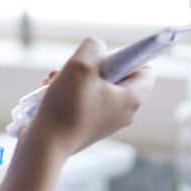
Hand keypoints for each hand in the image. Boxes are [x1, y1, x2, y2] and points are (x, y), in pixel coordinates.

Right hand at [27, 37, 154, 155]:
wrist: (45, 145)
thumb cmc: (66, 106)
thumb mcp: (81, 63)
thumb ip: (94, 46)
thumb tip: (96, 49)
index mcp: (132, 99)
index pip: (145, 68)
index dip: (125, 56)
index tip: (101, 57)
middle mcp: (123, 112)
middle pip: (116, 76)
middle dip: (92, 66)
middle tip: (73, 68)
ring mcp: (104, 122)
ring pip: (95, 87)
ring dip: (74, 77)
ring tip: (53, 79)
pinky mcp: (86, 127)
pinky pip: (83, 101)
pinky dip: (68, 92)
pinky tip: (48, 91)